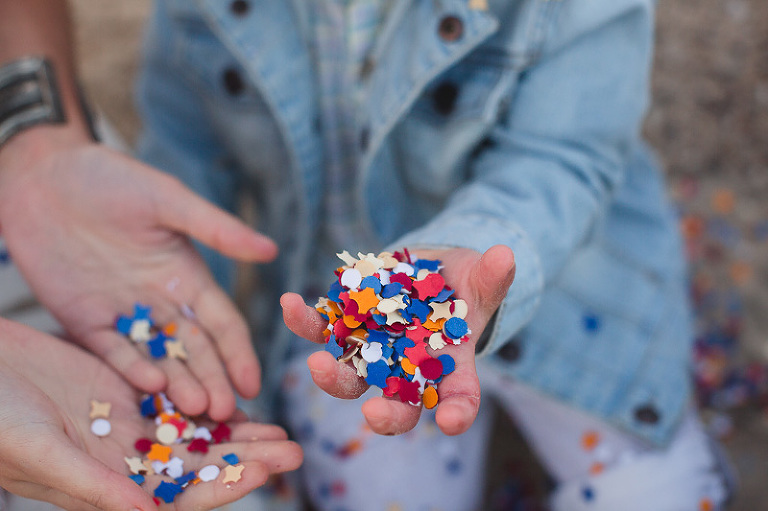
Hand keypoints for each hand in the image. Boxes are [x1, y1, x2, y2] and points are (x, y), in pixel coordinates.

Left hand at [0, 136, 276, 420]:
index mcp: (188, 276)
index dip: (238, 354)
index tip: (252, 384)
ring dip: (177, 384)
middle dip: (212, 381)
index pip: (222, 323)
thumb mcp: (169, 200)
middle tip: (225, 413)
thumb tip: (271, 249)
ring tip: (194, 410)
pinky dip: (130, 369)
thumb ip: (217, 229)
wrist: (43, 177)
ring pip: (158, 358)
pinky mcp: (86, 321)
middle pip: (194, 350)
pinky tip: (150, 384)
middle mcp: (162, 302)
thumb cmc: (112, 179)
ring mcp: (125, 314)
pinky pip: (111, 351)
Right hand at [0, 318, 301, 510]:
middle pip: (197, 465)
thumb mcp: (41, 450)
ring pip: (194, 433)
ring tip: (280, 429)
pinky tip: (240, 397)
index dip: (222, 487)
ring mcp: (126, 424)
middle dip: (246, 459)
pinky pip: (176, 398)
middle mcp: (122, 461)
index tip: (263, 473)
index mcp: (104, 487)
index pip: (176, 497)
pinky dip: (208, 398)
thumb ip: (93, 484)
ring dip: (237, 432)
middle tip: (294, 451)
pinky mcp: (126, 389)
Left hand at [281, 244, 514, 435]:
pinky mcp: (344, 326)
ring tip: (316, 366)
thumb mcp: (479, 282)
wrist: (426, 272)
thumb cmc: (461, 286)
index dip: (457, 412)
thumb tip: (506, 255)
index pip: (458, 398)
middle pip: (395, 404)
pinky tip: (291, 303)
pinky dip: (304, 320)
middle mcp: (405, 370)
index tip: (453, 422)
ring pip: (349, 376)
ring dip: (332, 376)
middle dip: (386, 414)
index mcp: (447, 368)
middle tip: (374, 413)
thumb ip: (490, 277)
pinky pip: (320, 329)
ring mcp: (370, 352)